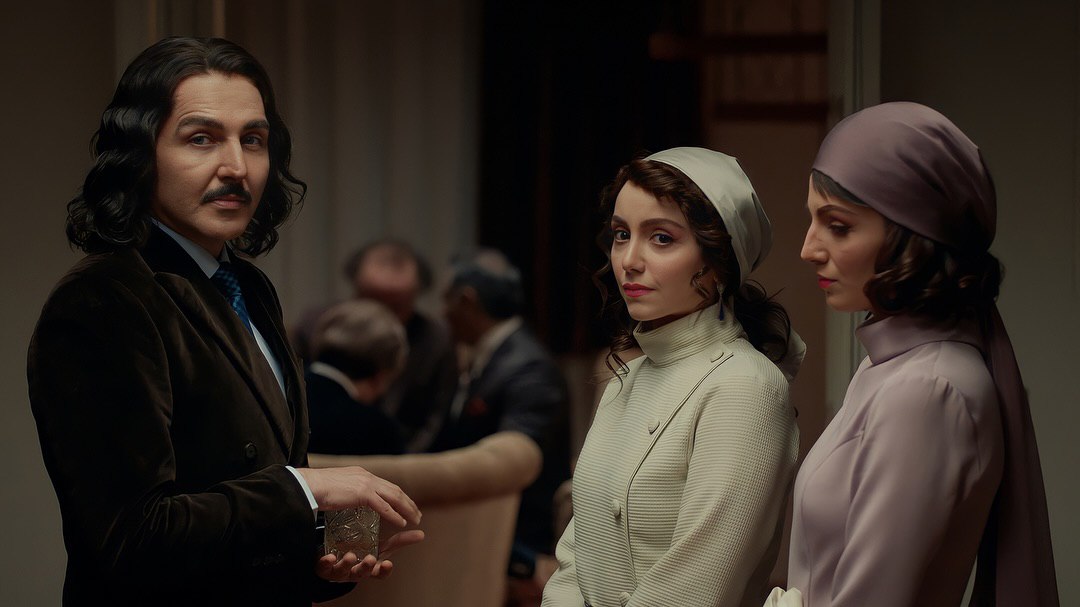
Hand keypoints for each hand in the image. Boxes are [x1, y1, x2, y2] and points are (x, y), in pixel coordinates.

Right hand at [297, 466, 420, 526]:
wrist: (306, 485)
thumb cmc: (315, 489)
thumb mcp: (336, 487)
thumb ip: (347, 491)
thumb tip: (348, 497)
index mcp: (361, 474)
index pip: (386, 485)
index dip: (398, 495)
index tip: (406, 504)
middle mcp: (366, 476)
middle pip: (394, 490)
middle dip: (408, 502)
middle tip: (417, 514)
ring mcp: (365, 484)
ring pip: (394, 497)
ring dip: (407, 509)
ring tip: (416, 519)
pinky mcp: (362, 493)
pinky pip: (384, 506)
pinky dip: (395, 515)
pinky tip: (402, 523)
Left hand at [315, 529, 425, 581]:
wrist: (333, 556)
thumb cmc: (362, 552)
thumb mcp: (381, 548)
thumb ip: (399, 542)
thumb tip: (422, 534)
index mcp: (369, 568)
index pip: (379, 573)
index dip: (383, 571)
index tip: (388, 564)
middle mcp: (355, 572)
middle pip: (361, 574)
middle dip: (366, 568)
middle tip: (370, 558)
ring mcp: (338, 570)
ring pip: (343, 571)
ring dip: (348, 564)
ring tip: (351, 555)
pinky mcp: (324, 567)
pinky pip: (324, 567)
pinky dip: (327, 563)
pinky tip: (330, 556)